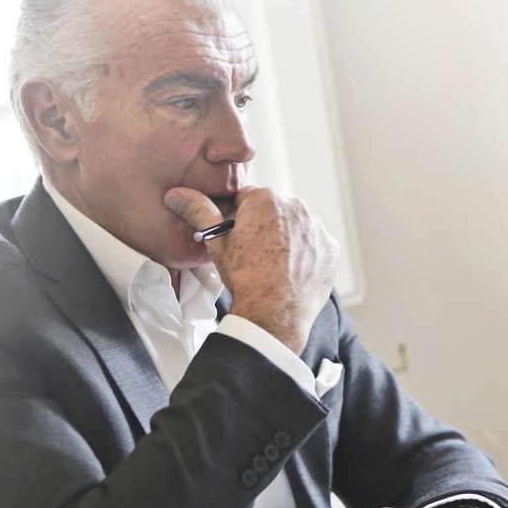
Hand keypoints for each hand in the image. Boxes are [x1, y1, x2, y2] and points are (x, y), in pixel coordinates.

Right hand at [164, 186, 337, 354]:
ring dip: (287, 239)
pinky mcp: (331, 248)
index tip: (238, 238)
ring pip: (296, 227)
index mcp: (266, 199)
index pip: (248, 199)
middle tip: (255, 255)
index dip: (239, 219)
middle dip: (265, 227)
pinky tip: (293, 271)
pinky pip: (315, 245)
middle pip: (274, 212)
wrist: (274, 313)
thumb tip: (176, 195)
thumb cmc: (244, 277)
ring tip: (274, 265)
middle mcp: (296, 206)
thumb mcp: (216, 242)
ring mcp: (317, 228)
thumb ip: (198, 211)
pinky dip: (306, 254)